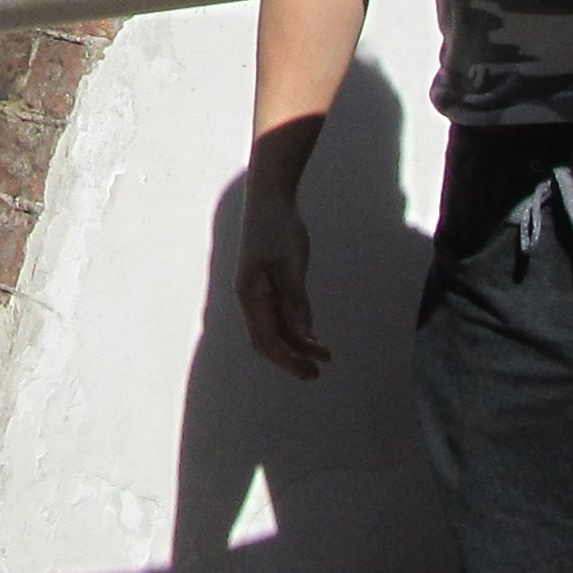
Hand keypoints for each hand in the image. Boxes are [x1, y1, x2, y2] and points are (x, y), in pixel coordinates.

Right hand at [237, 185, 328, 379]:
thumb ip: (296, 303)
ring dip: (296, 344)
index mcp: (251, 296)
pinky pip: (280, 313)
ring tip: (322, 356)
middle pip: (268, 339)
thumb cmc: (278, 229)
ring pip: (275, 328)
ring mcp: (259, 291)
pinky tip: (312, 334)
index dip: (287, 360)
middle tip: (317, 373)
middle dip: (291, 358)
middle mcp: (251, 298)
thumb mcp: (291, 267)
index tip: (311, 371)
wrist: (269, 198)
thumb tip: (302, 337)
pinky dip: (296, 327)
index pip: (266, 340)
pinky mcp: (268, 283)